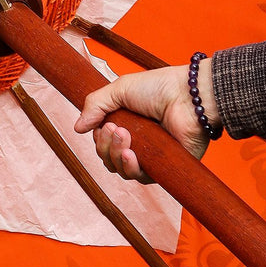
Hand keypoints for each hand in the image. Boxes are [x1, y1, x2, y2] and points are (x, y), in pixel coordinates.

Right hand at [74, 59, 220, 181]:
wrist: (189, 96)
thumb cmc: (159, 88)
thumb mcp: (119, 89)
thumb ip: (95, 105)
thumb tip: (77, 128)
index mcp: (128, 124)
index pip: (104, 143)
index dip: (99, 140)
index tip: (103, 126)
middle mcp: (139, 142)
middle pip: (109, 159)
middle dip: (105, 146)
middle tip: (115, 129)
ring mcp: (152, 155)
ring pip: (122, 171)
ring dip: (115, 155)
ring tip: (125, 137)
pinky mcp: (165, 166)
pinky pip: (141, 178)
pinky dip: (130, 167)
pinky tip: (130, 154)